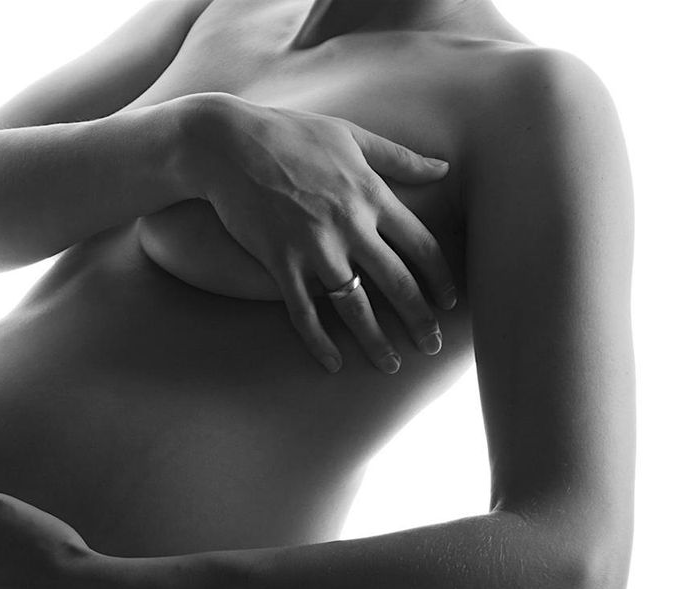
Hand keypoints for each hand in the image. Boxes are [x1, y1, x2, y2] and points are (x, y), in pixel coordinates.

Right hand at [179, 92, 455, 373]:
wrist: (226, 144)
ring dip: (376, 341)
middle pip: (397, 282)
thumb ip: (399, 157)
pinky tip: (334, 363)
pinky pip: (305, 312)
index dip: (440, 279)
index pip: (421, 245)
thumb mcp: (351, 136)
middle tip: (432, 346)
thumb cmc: (290, 133)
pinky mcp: (279, 261)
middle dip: (420, 320)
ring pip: (355, 305)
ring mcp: (313, 246)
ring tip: (390, 365)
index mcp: (371, 194)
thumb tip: (445, 168)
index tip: (449, 303)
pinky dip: (320, 341)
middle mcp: (349, 225)